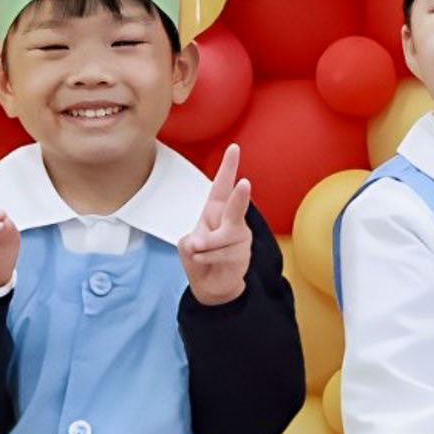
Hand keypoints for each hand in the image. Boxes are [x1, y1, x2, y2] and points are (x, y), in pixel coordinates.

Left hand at [179, 143, 253, 305]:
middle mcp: (231, 220)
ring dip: (204, 248)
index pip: (222, 187)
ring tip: (200, 254)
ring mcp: (239, 237)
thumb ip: (194, 241)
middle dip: (239, 197)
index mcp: (216, 210)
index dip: (228, 167)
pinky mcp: (242, 253)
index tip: (234, 147)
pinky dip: (207, 258)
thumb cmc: (200, 257)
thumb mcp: (188, 246)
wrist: (212, 285)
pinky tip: (207, 262)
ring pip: (220, 238)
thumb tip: (202, 244)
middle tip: (244, 184)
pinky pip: (221, 254)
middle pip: (235, 207)